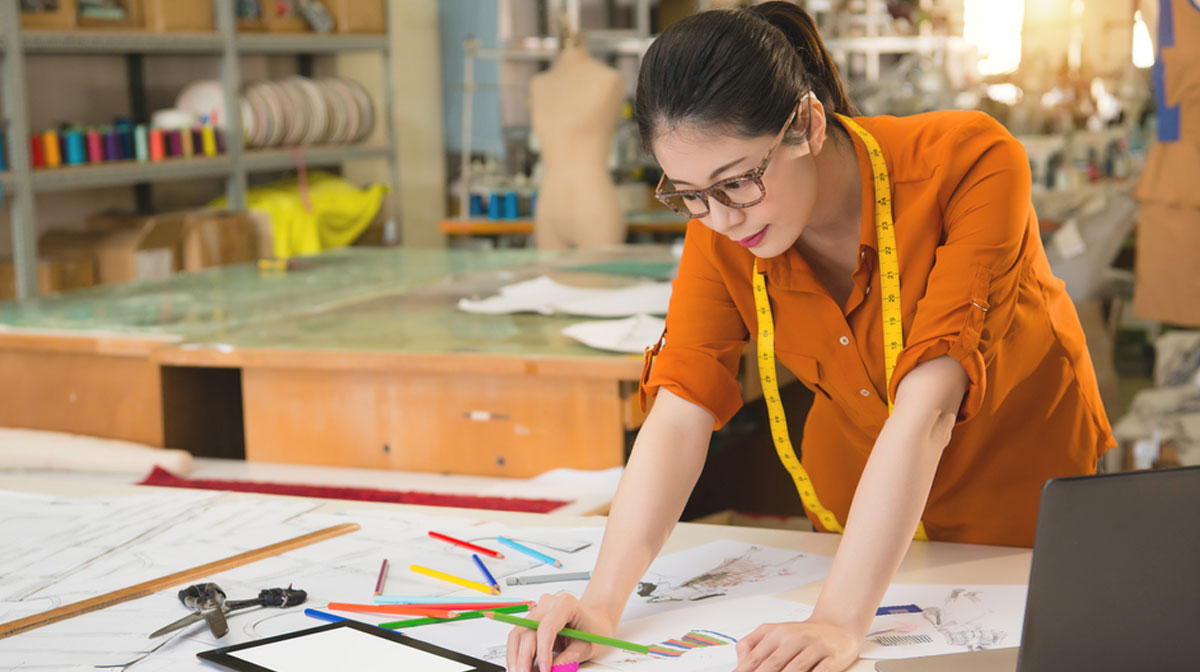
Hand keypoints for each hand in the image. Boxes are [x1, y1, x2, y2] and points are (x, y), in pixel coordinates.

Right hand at [506, 592, 615, 671]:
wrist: (596, 619)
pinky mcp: (532, 620)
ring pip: (518, 634)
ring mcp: (538, 611)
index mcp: (565, 604)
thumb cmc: (595, 627)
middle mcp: (548, 604)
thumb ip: (569, 659)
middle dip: (524, 658)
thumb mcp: (588, 646)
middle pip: (527, 631)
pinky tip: (521, 666)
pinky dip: (517, 653)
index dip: (543, 652)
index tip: (545, 670)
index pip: (547, 628)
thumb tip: (553, 671)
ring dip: (515, 656)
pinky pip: (519, 636)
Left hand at [732, 619, 859, 671]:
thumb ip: (751, 643)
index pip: (755, 658)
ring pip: (795, 669)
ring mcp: (815, 647)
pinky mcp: (834, 657)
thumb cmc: (802, 634)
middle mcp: (795, 638)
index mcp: (777, 633)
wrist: (838, 625)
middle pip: (773, 665)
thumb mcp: (773, 631)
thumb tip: (740, 662)